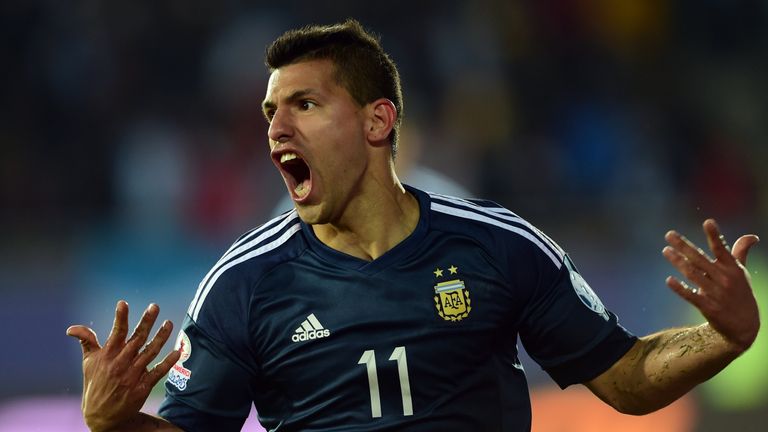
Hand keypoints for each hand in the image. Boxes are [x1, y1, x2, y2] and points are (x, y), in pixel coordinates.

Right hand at [66, 301, 180, 431]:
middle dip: (146, 322)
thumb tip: (71, 328)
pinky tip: (177, 351)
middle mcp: (120, 364)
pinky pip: (158, 372)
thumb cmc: (95, 384)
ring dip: (161, 337)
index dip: (120, 318)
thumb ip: (86, 342)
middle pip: (136, 338)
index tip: (123, 303)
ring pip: (150, 352)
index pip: (115, 333)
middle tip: (155, 306)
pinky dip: (168, 362)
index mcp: (107, 356)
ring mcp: (132, 375)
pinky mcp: (142, 387)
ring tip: (169, 323)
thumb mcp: (88, 363)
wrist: (101, 416)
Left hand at [663, 219, 759, 351]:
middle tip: (669, 234)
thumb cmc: (740, 293)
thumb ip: (740, 253)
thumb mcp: (741, 273)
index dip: (715, 236)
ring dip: (678, 262)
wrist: (745, 326)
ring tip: (666, 250)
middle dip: (684, 246)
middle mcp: (724, 279)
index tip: (707, 222)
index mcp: (732, 268)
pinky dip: (680, 289)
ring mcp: (716, 293)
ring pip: (693, 274)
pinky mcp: (708, 307)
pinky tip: (669, 280)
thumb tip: (752, 237)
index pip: (722, 249)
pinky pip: (691, 296)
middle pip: (700, 259)